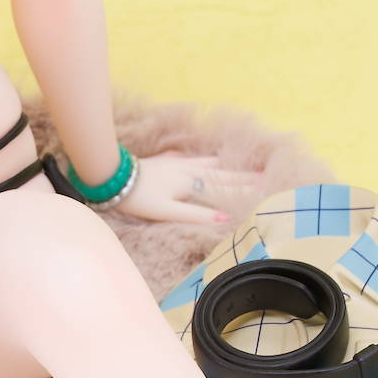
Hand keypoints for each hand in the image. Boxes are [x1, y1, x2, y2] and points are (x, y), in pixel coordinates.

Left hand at [112, 152, 264, 225]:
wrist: (111, 175)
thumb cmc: (139, 197)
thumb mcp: (167, 210)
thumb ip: (196, 213)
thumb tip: (225, 217)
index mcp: (190, 183)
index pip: (224, 187)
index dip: (244, 188)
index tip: (266, 187)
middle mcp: (187, 170)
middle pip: (220, 174)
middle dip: (241, 176)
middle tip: (262, 176)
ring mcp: (175, 164)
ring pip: (206, 164)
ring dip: (224, 167)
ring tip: (238, 167)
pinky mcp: (164, 162)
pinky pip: (190, 160)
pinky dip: (202, 161)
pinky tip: (200, 160)